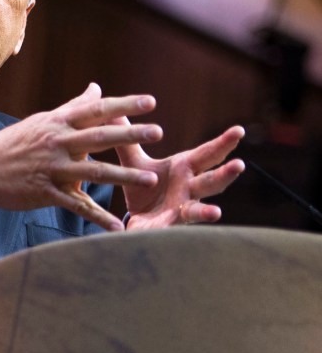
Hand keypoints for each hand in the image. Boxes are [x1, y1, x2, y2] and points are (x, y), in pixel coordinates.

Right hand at [0, 83, 162, 230]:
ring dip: (124, 176)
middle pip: (99, 137)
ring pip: (94, 172)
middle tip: (158, 132)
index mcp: (58, 123)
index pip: (95, 110)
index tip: (150, 102)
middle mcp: (57, 143)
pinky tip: (116, 226)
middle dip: (129, 134)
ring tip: (151, 178)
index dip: (124, 105)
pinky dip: (98, 218)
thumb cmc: (14, 144)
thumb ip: (73, 107)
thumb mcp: (43, 121)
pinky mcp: (46, 193)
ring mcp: (52, 169)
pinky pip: (77, 206)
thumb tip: (97, 88)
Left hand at [114, 119, 244, 228]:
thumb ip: (127, 140)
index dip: (223, 143)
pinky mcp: (169, 227)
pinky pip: (176, 230)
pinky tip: (185, 239)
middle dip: (225, 174)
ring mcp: (183, 210)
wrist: (135, 219)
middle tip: (240, 164)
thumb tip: (113, 113)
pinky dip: (177, 236)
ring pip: (199, 210)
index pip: (207, 154)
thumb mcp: (134, 162)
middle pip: (211, 181)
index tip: (239, 130)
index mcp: (184, 169)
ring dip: (207, 212)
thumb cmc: (144, 188)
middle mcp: (189, 189)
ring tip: (216, 213)